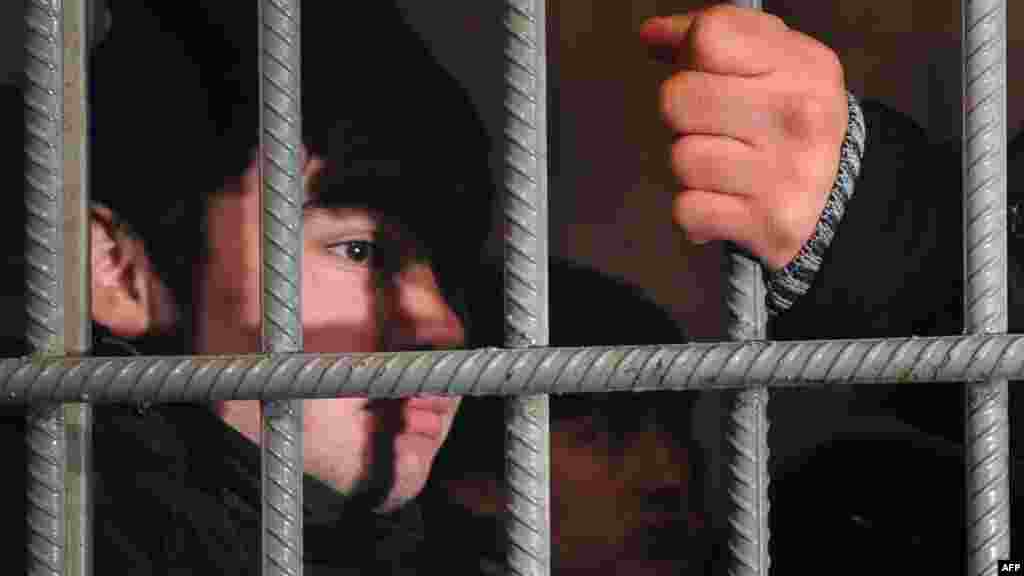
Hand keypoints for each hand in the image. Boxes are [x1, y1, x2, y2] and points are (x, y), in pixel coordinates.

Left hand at [641, 5, 847, 270]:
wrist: (845, 198)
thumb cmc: (791, 119)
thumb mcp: (775, 62)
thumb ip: (716, 36)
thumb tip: (652, 34)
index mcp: (801, 66)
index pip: (709, 36)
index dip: (691, 54)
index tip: (710, 73)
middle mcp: (797, 116)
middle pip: (677, 99)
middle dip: (683, 116)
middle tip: (713, 126)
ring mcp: (784, 174)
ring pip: (681, 158)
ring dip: (690, 166)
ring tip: (724, 166)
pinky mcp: (768, 224)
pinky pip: (687, 211)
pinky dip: (695, 211)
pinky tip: (723, 201)